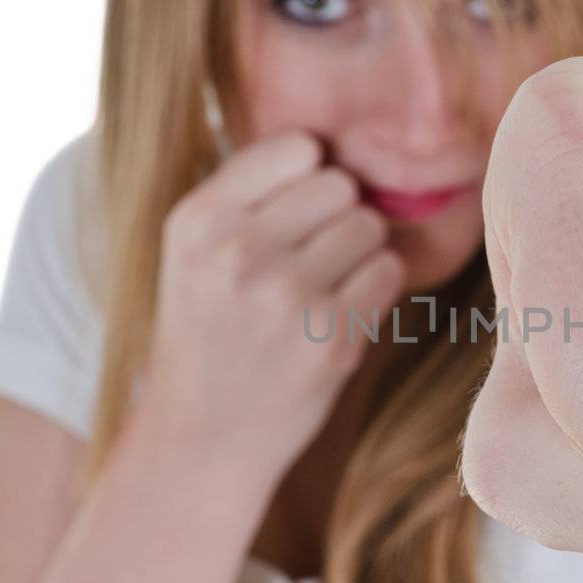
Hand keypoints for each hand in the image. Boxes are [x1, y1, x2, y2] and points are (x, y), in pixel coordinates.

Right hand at [139, 129, 406, 481]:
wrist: (201, 438)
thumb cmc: (209, 331)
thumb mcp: (193, 252)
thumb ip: (249, 193)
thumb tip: (333, 144)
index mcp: (197, 220)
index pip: (298, 147)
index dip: (308, 177)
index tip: (292, 213)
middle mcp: (237, 251)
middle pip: (340, 185)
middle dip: (337, 216)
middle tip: (309, 258)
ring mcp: (285, 296)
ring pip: (370, 226)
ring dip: (360, 253)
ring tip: (321, 288)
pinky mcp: (330, 340)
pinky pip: (389, 273)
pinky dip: (376, 290)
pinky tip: (340, 315)